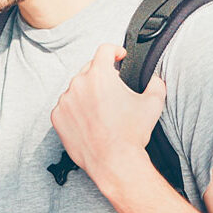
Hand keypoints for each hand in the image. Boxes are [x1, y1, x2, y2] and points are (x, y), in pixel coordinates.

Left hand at [50, 44, 166, 188]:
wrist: (114, 162)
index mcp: (100, 75)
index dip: (115, 51)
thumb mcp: (153, 103)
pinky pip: (66, 106)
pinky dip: (75, 110)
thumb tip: (154, 78)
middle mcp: (78, 84)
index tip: (119, 58)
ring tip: (100, 110)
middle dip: (101, 76)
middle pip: (89, 69)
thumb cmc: (133, 133)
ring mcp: (65, 100)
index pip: (105, 50)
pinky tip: (88, 121)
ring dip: (87, 93)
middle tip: (112, 91)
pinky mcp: (57, 116)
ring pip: (76, 88)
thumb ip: (156, 83)